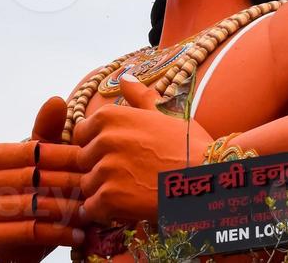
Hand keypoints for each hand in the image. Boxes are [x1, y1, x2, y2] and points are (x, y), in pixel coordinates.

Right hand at [0, 96, 83, 262]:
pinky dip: (58, 233)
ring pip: (35, 205)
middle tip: (99, 186)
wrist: (13, 237)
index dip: (65, 156)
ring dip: (67, 208)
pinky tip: (79, 233)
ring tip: (94, 209)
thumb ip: (48, 130)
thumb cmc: (35, 187)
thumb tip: (56, 98)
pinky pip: (29, 232)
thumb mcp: (42, 157)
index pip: (36, 151)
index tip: (94, 160)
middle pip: (36, 178)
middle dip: (70, 182)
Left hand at [75, 75, 212, 224]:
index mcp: (111, 116)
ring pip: (87, 185)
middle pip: (83, 160)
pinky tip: (129, 204)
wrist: (205, 176)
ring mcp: (105, 169)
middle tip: (131, 171)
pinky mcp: (108, 198)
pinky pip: (90, 209)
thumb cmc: (186, 144)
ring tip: (133, 187)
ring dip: (104, 191)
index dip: (98, 144)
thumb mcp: (163, 114)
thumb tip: (126, 76)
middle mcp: (104, 139)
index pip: (81, 133)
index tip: (120, 150)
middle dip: (100, 168)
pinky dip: (105, 212)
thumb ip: (139, 96)